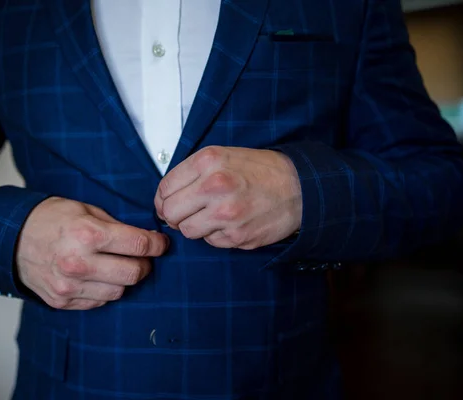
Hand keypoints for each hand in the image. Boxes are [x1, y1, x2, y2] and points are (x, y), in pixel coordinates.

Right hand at [16, 197, 168, 309]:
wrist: (10, 238)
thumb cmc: (48, 219)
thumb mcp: (83, 209)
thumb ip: (114, 224)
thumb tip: (144, 236)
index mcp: (87, 234)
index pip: (138, 245)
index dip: (157, 244)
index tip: (161, 243)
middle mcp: (79, 263)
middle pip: (134, 273)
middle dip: (145, 264)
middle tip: (143, 256)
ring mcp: (70, 286)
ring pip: (119, 291)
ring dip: (125, 279)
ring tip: (118, 265)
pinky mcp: (63, 301)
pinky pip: (99, 302)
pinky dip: (105, 290)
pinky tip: (99, 276)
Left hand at [154, 146, 301, 249]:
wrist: (299, 187)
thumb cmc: (260, 170)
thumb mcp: (223, 155)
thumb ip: (192, 172)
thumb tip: (165, 197)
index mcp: (208, 162)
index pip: (165, 188)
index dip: (163, 199)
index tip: (168, 203)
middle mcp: (214, 186)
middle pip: (170, 212)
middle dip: (174, 215)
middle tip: (186, 213)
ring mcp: (226, 214)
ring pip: (187, 231)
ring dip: (195, 226)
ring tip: (212, 216)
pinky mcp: (237, 236)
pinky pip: (210, 242)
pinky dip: (216, 235)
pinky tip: (231, 222)